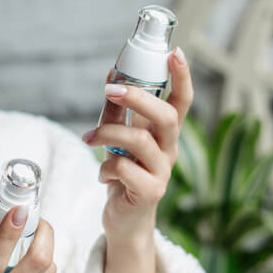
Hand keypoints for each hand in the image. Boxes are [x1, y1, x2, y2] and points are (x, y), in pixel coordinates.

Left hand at [82, 47, 193, 239]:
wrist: (124, 220)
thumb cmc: (123, 174)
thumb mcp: (118, 140)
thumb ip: (116, 111)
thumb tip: (112, 75)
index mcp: (165, 134)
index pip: (182, 101)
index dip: (183, 77)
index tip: (175, 52)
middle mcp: (169, 150)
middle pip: (166, 116)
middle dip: (138, 98)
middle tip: (110, 90)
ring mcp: (162, 172)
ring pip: (139, 140)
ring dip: (108, 134)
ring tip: (89, 139)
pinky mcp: (149, 192)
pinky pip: (124, 168)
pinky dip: (105, 168)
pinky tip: (102, 177)